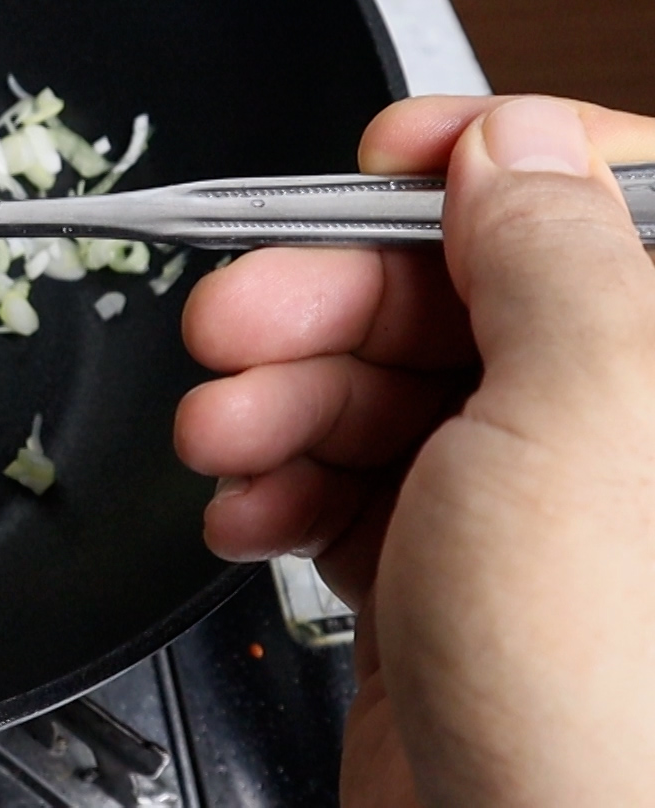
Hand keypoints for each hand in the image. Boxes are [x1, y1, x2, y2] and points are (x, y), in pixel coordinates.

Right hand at [177, 95, 654, 804]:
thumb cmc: (606, 700)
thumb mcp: (582, 417)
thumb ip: (551, 251)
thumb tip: (515, 140)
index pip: (603, 195)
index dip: (487, 159)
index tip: (384, 159)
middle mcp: (620, 427)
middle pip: (461, 292)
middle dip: (329, 301)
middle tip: (235, 317)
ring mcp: (535, 503)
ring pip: (388, 388)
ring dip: (281, 401)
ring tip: (224, 437)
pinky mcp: (452, 572)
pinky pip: (352, 482)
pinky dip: (283, 486)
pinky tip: (252, 510)